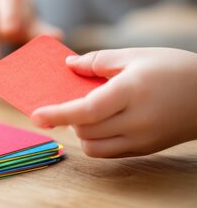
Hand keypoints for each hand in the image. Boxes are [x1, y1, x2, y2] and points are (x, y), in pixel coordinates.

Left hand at [31, 48, 196, 157]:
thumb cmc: (173, 68)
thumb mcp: (135, 55)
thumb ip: (97, 61)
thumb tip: (68, 65)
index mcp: (131, 91)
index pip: (86, 110)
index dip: (58, 113)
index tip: (34, 115)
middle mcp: (136, 120)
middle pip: (85, 129)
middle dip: (67, 118)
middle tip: (63, 103)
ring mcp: (142, 139)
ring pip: (93, 146)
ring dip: (80, 131)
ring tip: (85, 112)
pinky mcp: (145, 149)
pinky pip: (109, 152)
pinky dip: (96, 140)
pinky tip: (99, 123)